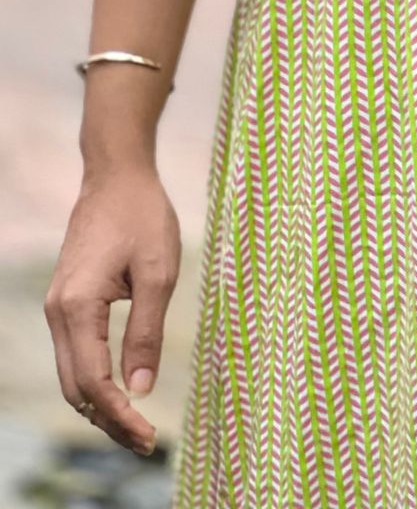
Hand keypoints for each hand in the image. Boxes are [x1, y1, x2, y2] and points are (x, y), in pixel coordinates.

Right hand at [43, 162, 178, 456]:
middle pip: (76, 389)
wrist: (116, 175)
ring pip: (71, 375)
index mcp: (77, 307)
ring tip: (135, 427)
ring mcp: (56, 307)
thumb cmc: (142, 216)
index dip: (120, 415)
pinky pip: (73, 354)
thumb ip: (146, 332)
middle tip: (145, 443)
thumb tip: (141, 389)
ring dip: (99, 405)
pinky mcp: (65, 302)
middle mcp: (57, 313)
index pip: (94, 382)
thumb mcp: (157, 272)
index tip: (150, 437)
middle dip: (108, 421)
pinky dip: (93, 381)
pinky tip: (120, 392)